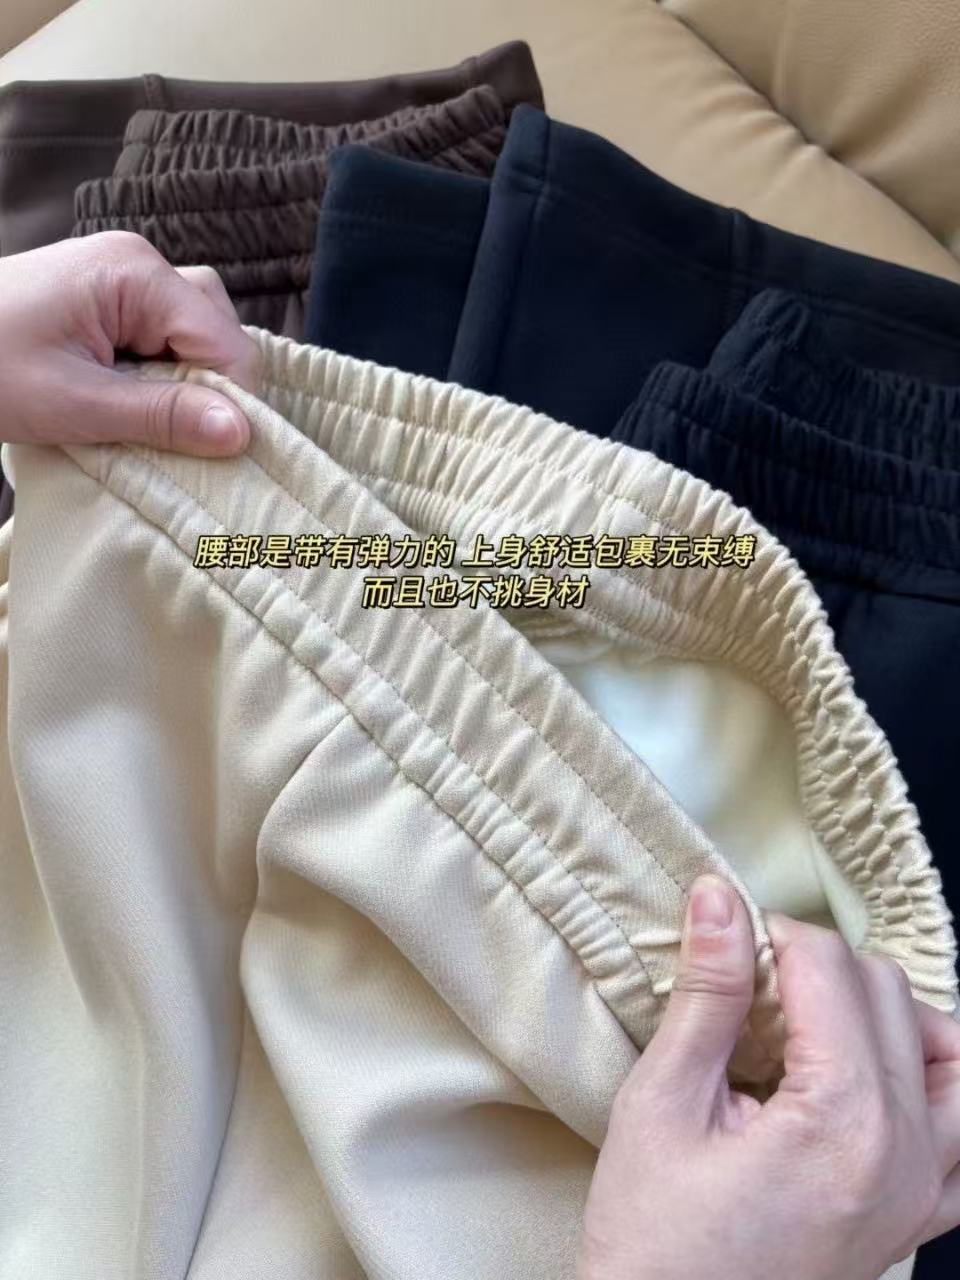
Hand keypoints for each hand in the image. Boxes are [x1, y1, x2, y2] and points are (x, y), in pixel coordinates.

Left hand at [0, 232, 258, 454]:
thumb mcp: (74, 404)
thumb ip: (161, 416)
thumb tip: (243, 434)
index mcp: (137, 273)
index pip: (226, 343)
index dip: (232, 403)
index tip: (213, 455)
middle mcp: (141, 263)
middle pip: (219, 330)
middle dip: (210, 389)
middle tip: (175, 438)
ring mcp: (125, 277)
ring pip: (196, 334)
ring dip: (187, 383)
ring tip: (152, 420)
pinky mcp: (110, 297)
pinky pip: (164, 336)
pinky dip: (161, 374)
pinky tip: (133, 402)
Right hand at [578, 875, 959, 1279]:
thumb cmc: (653, 1240)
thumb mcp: (662, 1105)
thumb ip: (707, 995)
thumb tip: (719, 899)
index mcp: (844, 1121)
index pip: (831, 967)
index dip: (769, 936)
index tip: (725, 947)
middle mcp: (906, 1153)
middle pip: (891, 993)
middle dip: (818, 967)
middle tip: (750, 990)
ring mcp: (923, 1193)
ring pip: (950, 1051)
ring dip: (888, 1014)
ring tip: (815, 1023)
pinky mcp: (918, 1218)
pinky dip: (931, 1083)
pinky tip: (871, 1080)